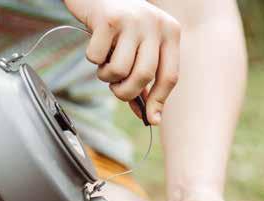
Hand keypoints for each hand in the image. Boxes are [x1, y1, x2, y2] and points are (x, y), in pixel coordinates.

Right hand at [64, 0, 180, 124]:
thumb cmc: (120, 25)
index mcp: (171, 32)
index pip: (170, 76)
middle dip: (126, 92)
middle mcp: (155, 24)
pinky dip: (93, 60)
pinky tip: (95, 45)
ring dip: (106, 76)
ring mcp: (132, 20)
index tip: (151, 119)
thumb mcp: (140, 47)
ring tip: (104, 64)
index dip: (159, 101)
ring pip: (119, 70)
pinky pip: (97, 58)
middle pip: (144, 76)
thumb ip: (145, 78)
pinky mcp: (108, 19)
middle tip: (116, 89)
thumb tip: (149, 117)